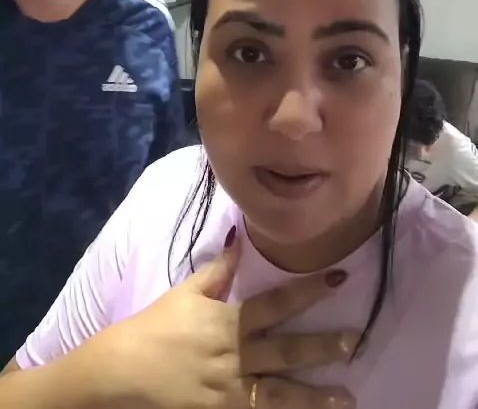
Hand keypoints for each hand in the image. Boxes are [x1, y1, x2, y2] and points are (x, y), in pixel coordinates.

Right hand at [95, 231, 356, 407]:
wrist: (120, 375)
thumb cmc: (154, 329)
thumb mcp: (185, 293)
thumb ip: (218, 272)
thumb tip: (239, 239)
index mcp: (228, 322)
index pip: (276, 303)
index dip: (309, 290)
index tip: (339, 277)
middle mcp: (235, 357)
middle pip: (286, 351)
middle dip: (323, 347)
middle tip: (355, 341)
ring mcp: (230, 393)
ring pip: (280, 394)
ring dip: (315, 396)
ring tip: (348, 397)